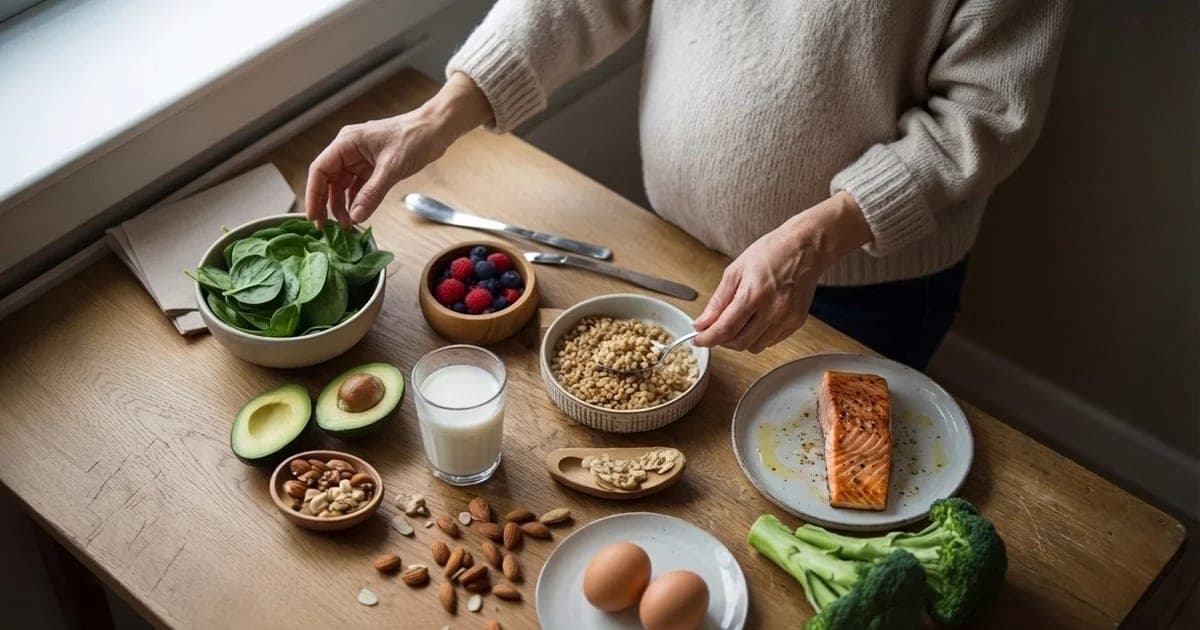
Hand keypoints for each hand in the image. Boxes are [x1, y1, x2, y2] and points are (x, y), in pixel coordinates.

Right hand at [304, 73, 491, 227]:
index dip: (313, 195)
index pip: (319, 170)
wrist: (436, 130)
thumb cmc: (415, 138)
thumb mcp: (391, 168)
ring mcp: (359, 159)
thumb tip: (355, 217)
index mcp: (346, 143)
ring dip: (342, 206)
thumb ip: (372, 193)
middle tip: (327, 229)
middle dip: (326, 205)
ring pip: (342, 186)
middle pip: (327, 180)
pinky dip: (356, 202)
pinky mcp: (371, 167)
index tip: (314, 217)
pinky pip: (357, 187)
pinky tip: (358, 216)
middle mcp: (348, 150)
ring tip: (347, 226)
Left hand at [692, 192, 871, 352]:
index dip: (708, 339)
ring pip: (755, 346)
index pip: (725, 329)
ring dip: (740, 340)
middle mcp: (773, 310)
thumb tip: (702, 323)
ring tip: (736, 323)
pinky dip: (757, 337)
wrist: (805, 248)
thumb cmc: (771, 253)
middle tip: (715, 330)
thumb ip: (718, 301)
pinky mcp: (796, 322)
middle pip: (739, 342)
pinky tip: (755, 321)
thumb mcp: (736, 271)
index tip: (698, 340)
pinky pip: (770, 341)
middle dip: (722, 341)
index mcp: (754, 294)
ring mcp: (787, 318)